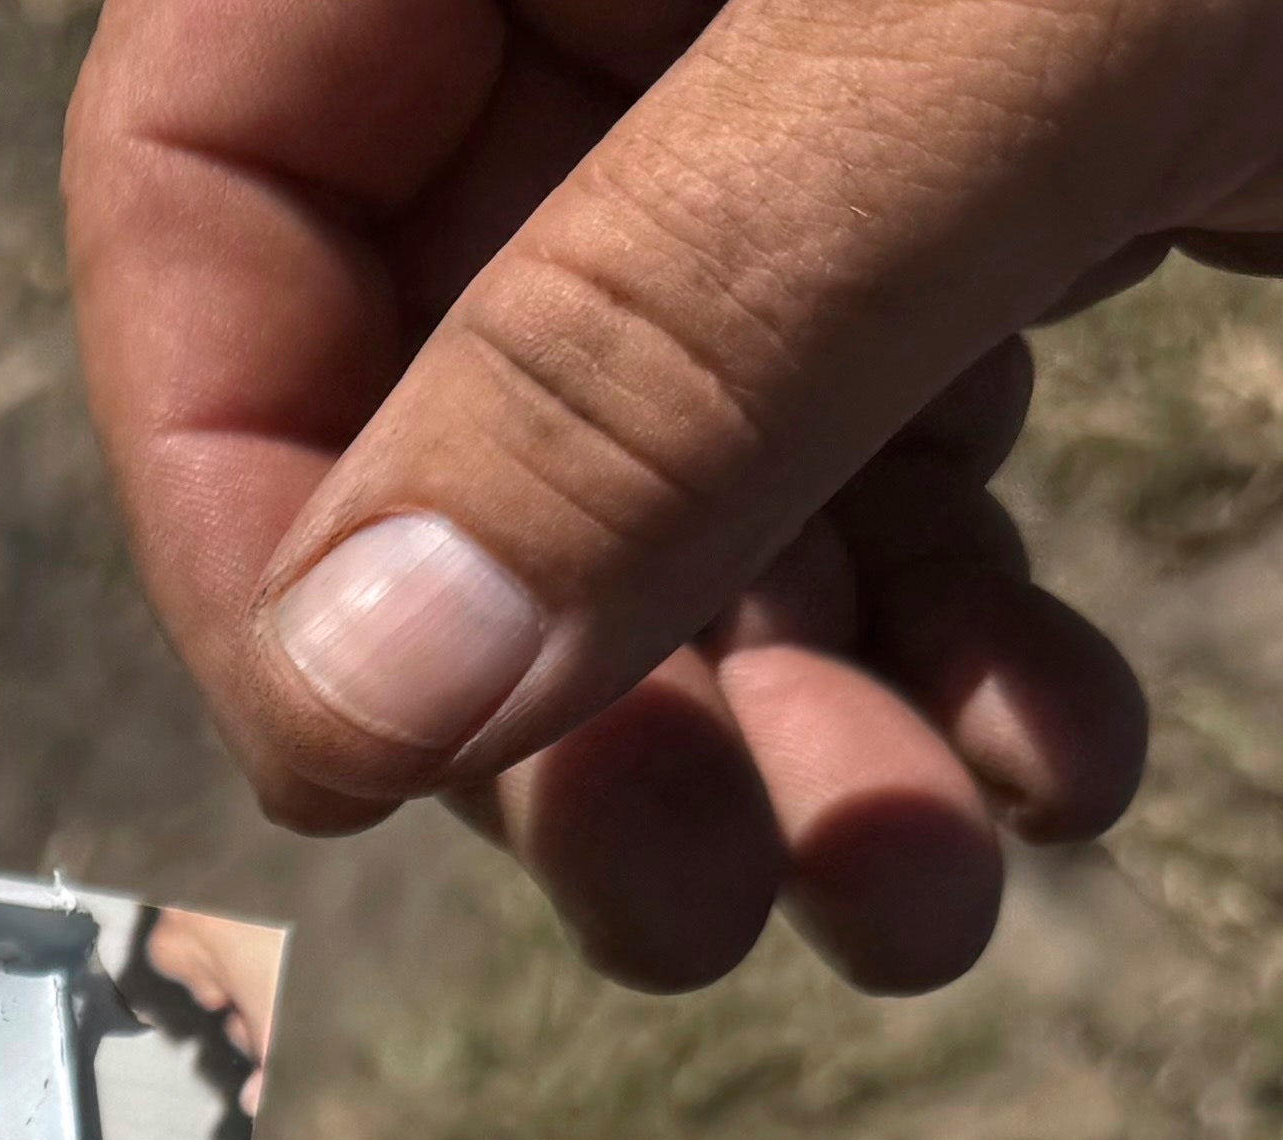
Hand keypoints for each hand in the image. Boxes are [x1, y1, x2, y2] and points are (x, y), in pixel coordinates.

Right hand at [65, 0, 1282, 990]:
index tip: (374, 765)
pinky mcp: (1027, 170)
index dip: (249, 485)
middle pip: (434, 371)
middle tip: (688, 909)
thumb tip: (359, 689)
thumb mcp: (1032, 41)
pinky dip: (957, 646)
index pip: (219, 173)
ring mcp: (825, 75)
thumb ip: (684, 343)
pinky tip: (1063, 763)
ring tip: (905, 895)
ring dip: (772, 725)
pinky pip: (894, 453)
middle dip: (566, 680)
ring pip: (672, 463)